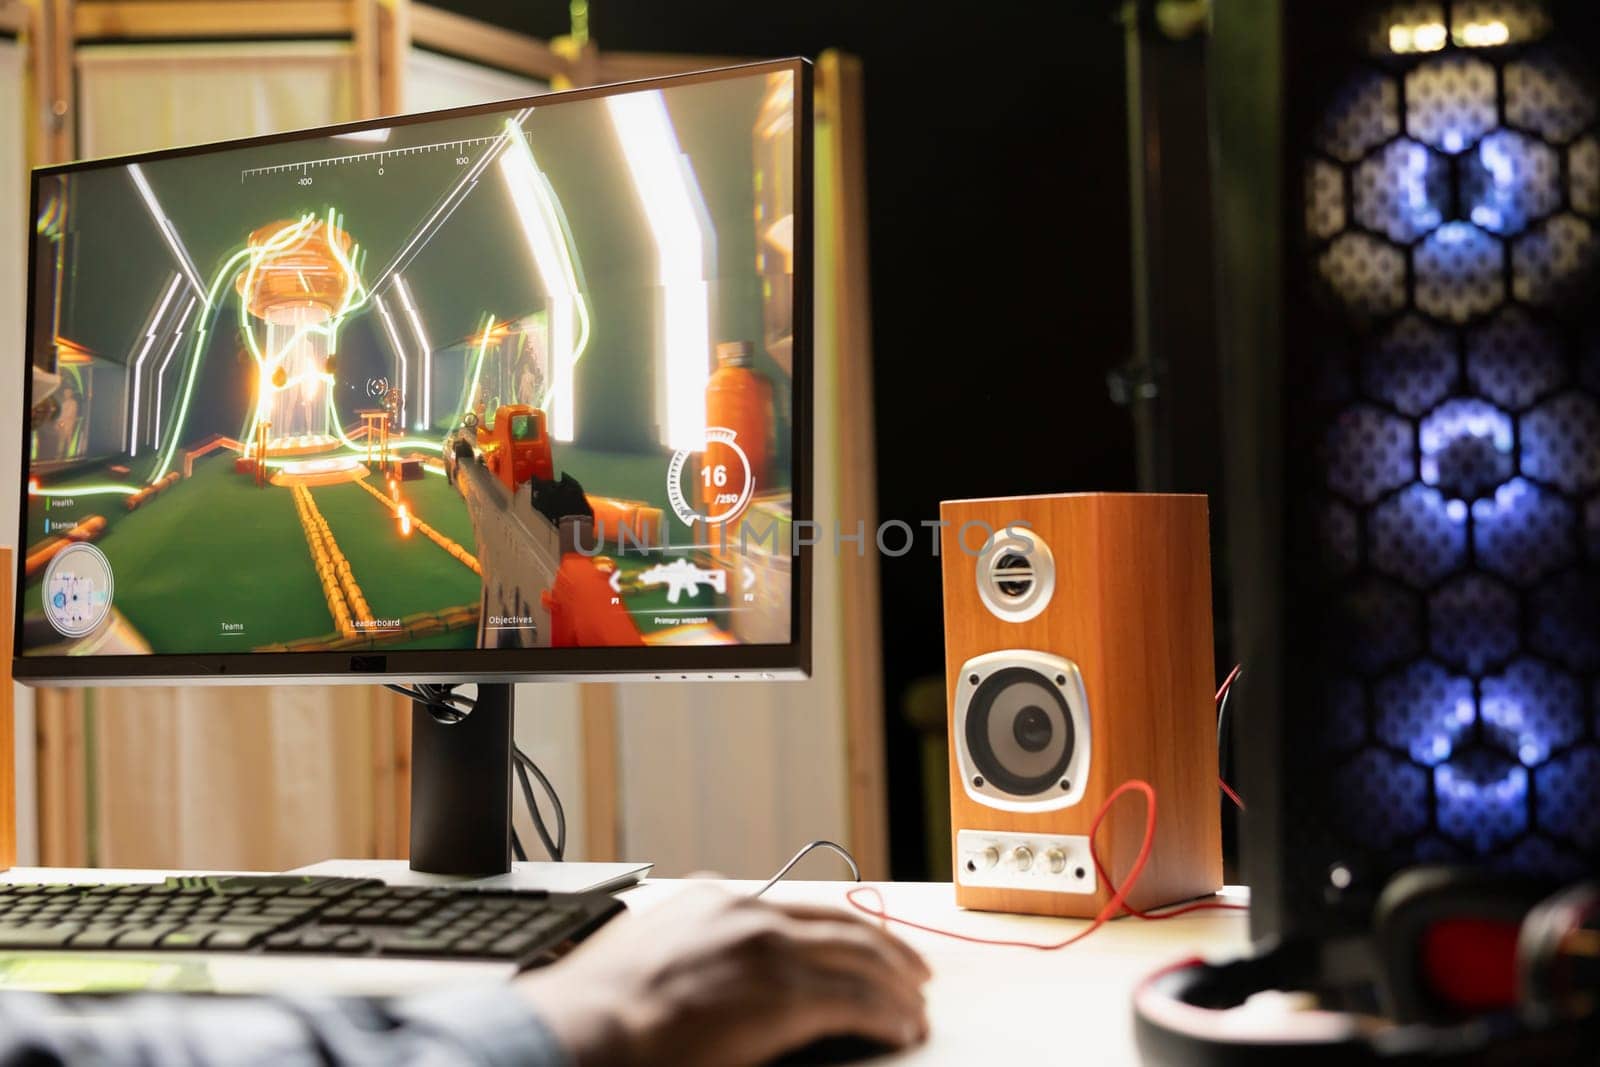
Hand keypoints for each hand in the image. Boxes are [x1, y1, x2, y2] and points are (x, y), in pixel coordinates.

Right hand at [516, 884, 930, 1065]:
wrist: (584, 1032)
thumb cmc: (597, 1015)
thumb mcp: (648, 960)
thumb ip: (692, 955)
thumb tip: (716, 984)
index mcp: (712, 901)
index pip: (798, 908)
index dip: (842, 928)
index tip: (866, 943)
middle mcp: (745, 913)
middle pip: (841, 924)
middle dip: (886, 949)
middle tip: (914, 972)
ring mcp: (767, 949)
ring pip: (860, 958)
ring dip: (896, 985)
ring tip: (915, 1008)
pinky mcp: (784, 994)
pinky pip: (858, 1000)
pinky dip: (888, 1014)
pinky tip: (901, 1028)